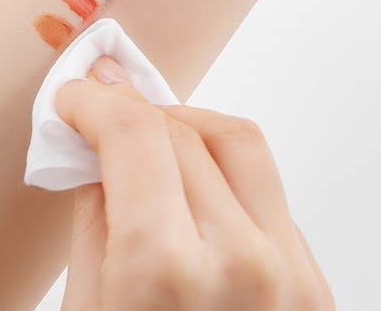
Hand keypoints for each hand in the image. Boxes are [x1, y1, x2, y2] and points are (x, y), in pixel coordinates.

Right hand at [56, 56, 333, 310]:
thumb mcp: (86, 307)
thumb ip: (95, 218)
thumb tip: (97, 148)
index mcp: (165, 271)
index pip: (132, 134)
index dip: (94, 100)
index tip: (76, 98)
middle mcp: (242, 262)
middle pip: (180, 130)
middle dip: (128, 109)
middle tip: (99, 111)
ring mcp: (289, 270)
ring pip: (237, 140)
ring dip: (182, 123)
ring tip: (147, 136)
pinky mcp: (309, 279)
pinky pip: (264, 186)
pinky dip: (219, 164)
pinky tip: (189, 179)